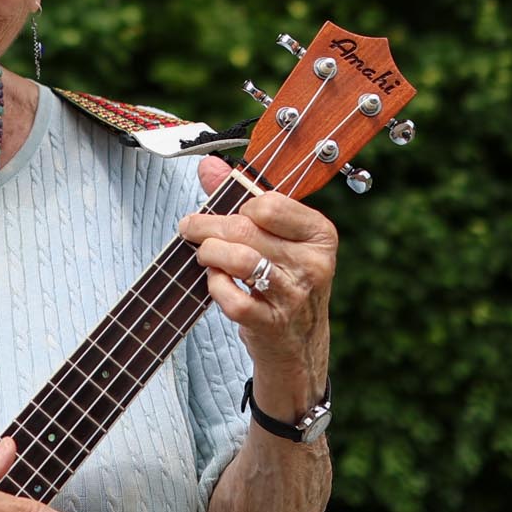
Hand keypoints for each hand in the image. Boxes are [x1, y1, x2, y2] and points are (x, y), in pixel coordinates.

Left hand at [182, 157, 336, 413]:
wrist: (297, 347)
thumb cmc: (282, 281)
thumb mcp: (275, 239)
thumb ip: (242, 198)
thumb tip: (208, 164)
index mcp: (321, 233)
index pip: (268, 203)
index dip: (238, 206)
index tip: (228, 214)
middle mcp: (314, 264)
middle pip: (245, 229)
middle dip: (207, 226)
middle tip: (190, 229)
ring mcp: (294, 296)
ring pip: (238, 259)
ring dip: (208, 254)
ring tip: (203, 256)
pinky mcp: (272, 324)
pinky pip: (232, 297)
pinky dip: (215, 287)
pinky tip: (216, 284)